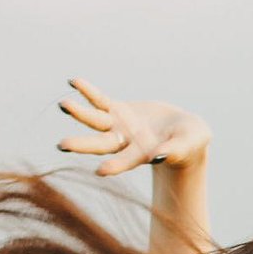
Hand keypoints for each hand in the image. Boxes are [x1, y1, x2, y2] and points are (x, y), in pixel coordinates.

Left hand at [57, 77, 211, 175]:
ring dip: (79, 113)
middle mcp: (125, 143)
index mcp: (142, 155)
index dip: (116, 166)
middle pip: (101, 144)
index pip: (127, 161)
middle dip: (82, 145)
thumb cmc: (191, 142)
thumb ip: (174, 150)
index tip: (101, 171)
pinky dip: (88, 92)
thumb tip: (159, 156)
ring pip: (95, 121)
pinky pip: (99, 101)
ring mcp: (119, 126)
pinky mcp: (117, 111)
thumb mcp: (188, 144)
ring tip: (63, 104)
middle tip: (62, 145)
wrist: (184, 131)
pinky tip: (74, 82)